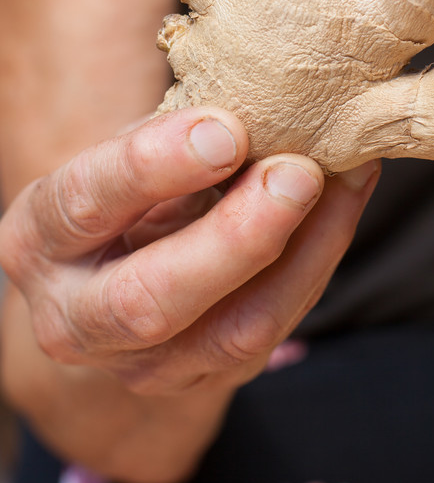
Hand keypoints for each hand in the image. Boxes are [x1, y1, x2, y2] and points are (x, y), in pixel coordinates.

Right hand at [0, 108, 379, 397]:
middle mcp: (76, 318)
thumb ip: (170, 137)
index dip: (154, 166)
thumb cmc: (125, 198)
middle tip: (298, 173)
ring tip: (343, 180)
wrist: (114, 290)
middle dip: (235, 237)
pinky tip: (344, 202)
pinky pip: (273, 331)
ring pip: (231, 331)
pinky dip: (318, 262)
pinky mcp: (206, 380)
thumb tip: (259, 102)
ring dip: (301, 252)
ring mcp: (143, 365)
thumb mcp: (122, 157)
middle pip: (150, 299)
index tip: (226, 129)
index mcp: (40, 241)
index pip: (85, 205)